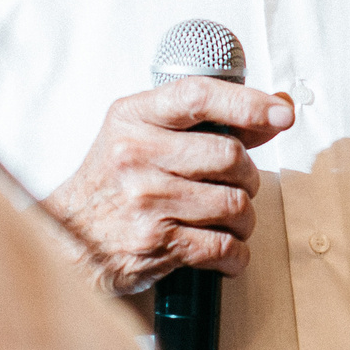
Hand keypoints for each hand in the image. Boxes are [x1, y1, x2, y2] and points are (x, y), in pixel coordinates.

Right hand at [42, 80, 293, 293]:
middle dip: (249, 175)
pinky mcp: (157, 243)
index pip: (198, 95)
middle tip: (239, 185)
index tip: (281, 113)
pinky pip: (224, 247)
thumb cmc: (114, 182)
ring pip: (235, 205)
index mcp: (134, 118)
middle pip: (230, 156)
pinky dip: (236, 254)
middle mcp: (137, 155)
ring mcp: (147, 200)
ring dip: (244, 218)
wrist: (68, 240)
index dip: (248, 102)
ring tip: (228, 220)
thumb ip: (207, 122)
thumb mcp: (145, 135)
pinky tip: (225, 252)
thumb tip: (277, 111)